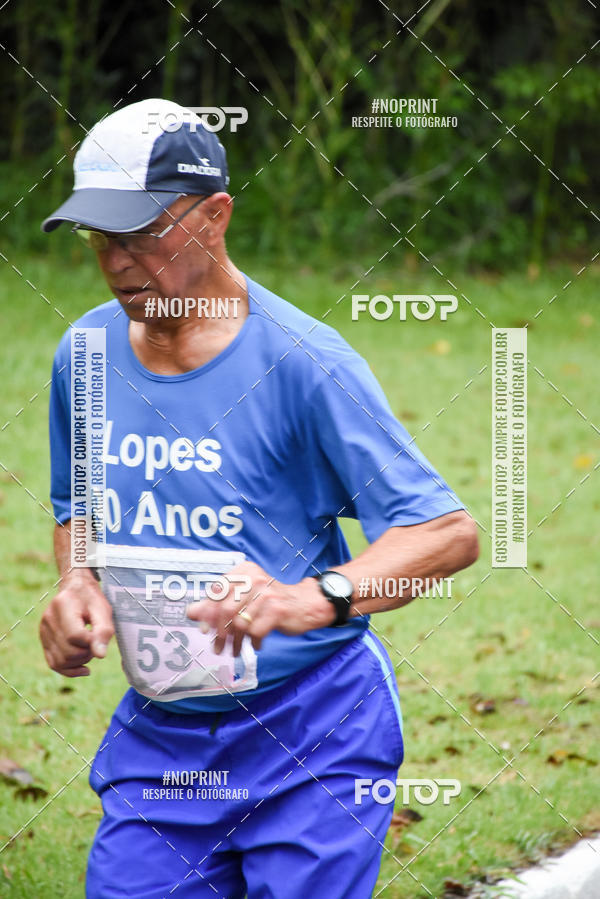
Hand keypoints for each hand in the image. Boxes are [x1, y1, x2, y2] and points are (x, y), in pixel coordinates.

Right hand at [39, 570, 114, 676]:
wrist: (75, 590)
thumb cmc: (91, 599)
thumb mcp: (103, 610)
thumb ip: (103, 631)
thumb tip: (100, 655)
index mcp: (63, 605)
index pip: (75, 635)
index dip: (91, 642)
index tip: (99, 636)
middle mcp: (48, 619)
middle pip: (68, 652)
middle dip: (87, 653)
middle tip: (96, 642)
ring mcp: (43, 631)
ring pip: (61, 661)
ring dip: (80, 662)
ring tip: (89, 650)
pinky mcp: (44, 641)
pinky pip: (54, 663)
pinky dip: (70, 670)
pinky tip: (84, 668)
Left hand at [185, 561, 335, 655]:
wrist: (305, 603)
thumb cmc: (271, 600)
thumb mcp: (245, 597)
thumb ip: (218, 603)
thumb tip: (191, 612)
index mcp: (243, 571)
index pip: (216, 592)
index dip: (207, 613)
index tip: (204, 629)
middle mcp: (254, 578)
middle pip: (225, 609)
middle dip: (219, 632)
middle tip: (218, 647)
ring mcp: (267, 593)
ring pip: (240, 623)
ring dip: (235, 641)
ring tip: (236, 649)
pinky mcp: (278, 609)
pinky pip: (255, 631)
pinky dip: (253, 642)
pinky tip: (255, 644)